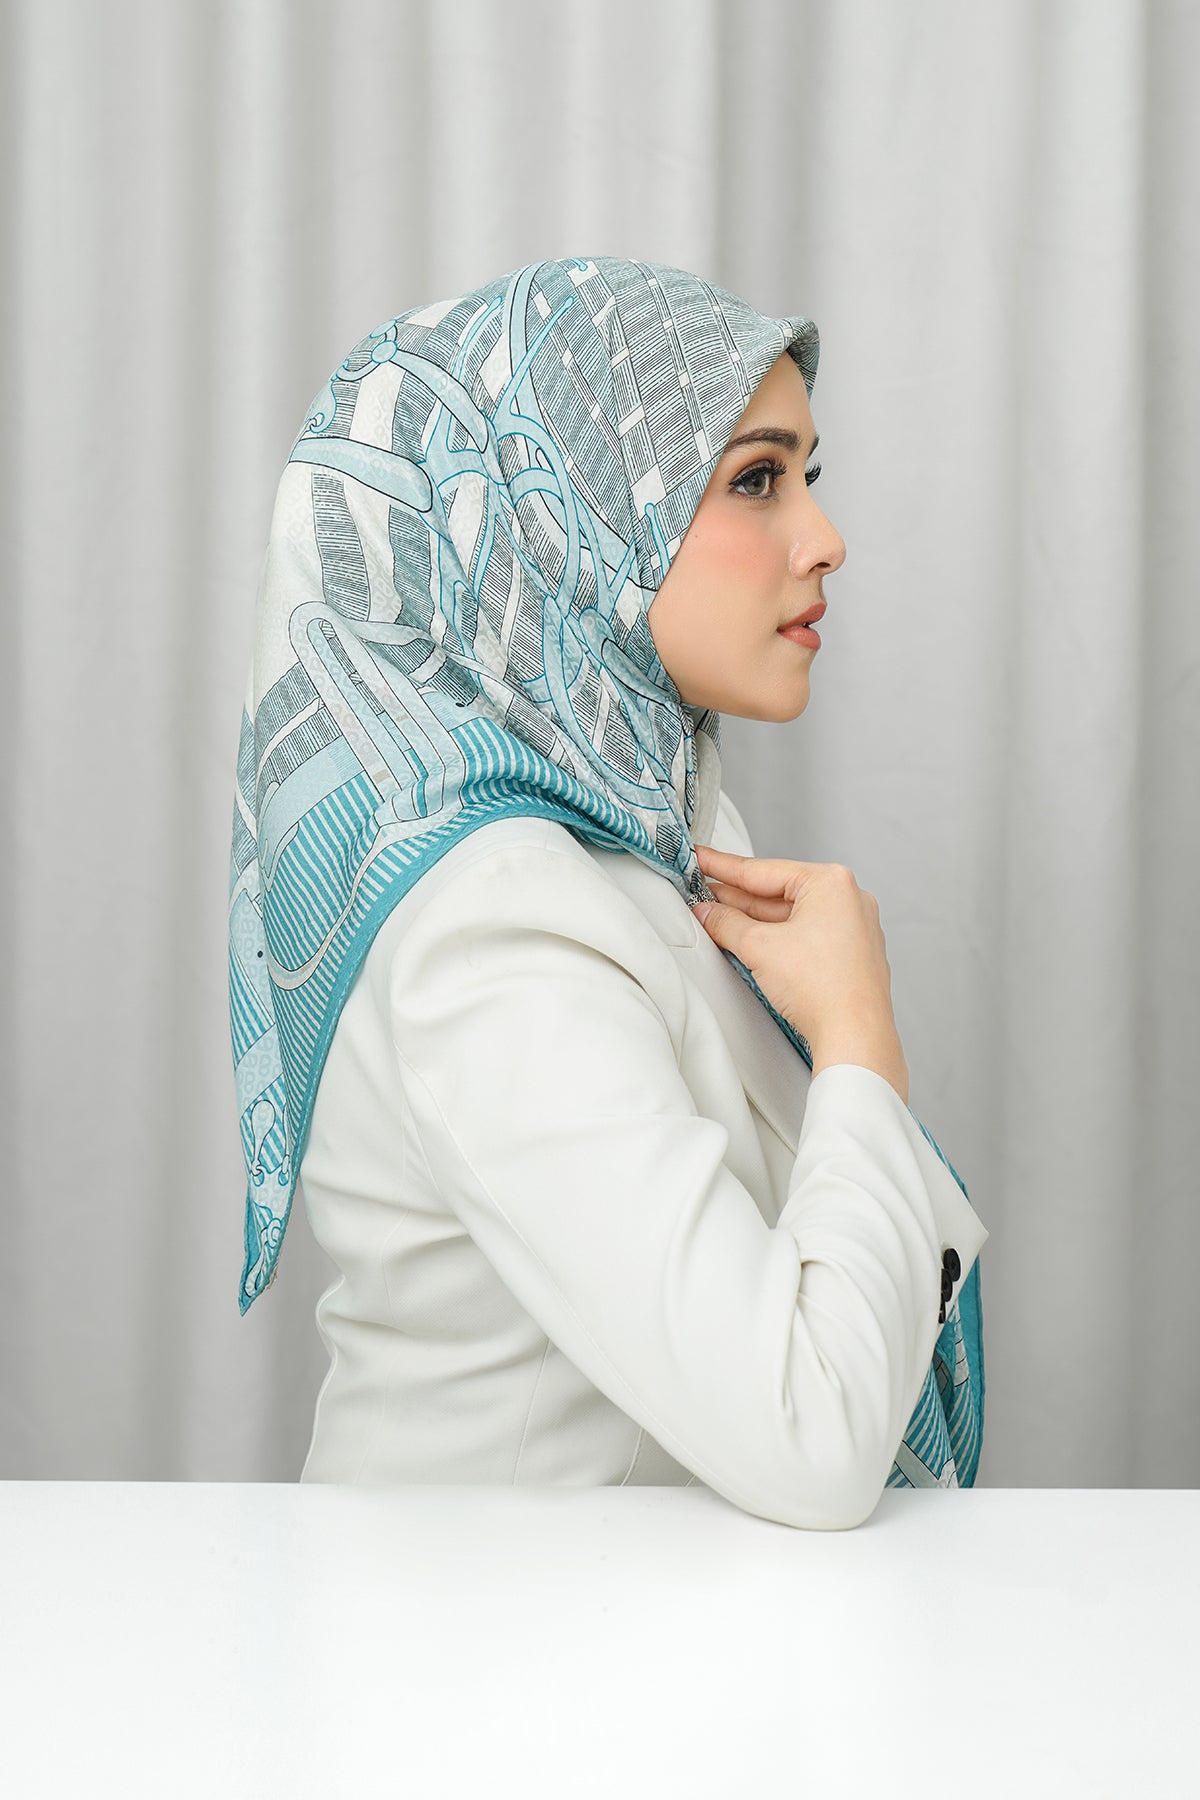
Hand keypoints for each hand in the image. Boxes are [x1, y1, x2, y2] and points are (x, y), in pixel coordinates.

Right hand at [691, 845, 906, 1092]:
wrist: (855, 1036)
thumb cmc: (824, 988)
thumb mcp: (759, 947)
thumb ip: (726, 923)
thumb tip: (707, 913)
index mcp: (832, 882)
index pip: (763, 870)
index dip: (723, 867)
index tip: (701, 859)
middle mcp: (849, 899)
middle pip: (778, 893)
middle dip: (737, 898)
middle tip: (701, 894)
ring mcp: (853, 928)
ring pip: (792, 917)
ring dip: (755, 921)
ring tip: (719, 920)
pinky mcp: (851, 955)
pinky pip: (806, 936)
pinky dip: (778, 939)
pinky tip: (753, 944)